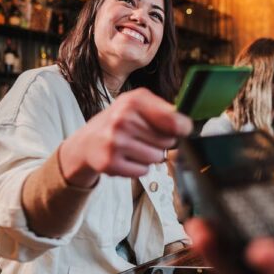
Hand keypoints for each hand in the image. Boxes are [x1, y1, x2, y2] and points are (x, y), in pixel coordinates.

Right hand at [60, 88, 192, 186]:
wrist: (87, 142)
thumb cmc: (118, 121)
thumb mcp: (137, 104)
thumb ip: (164, 110)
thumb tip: (187, 124)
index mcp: (134, 101)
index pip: (174, 120)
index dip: (183, 128)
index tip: (182, 129)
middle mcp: (123, 120)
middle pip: (168, 142)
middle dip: (161, 142)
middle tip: (145, 137)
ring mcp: (115, 142)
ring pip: (157, 158)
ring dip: (150, 156)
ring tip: (134, 147)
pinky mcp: (110, 163)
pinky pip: (143, 171)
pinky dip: (139, 168)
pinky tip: (126, 158)